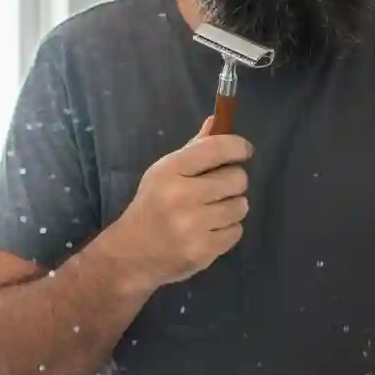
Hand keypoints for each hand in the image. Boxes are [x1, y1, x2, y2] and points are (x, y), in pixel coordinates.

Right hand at [111, 117, 252, 290]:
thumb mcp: (166, 171)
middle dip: (233, 182)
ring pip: (241, 206)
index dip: (238, 146)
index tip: (244, 151)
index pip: (218, 148)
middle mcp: (182, 196)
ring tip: (211, 212)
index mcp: (172, 170)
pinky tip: (207, 230)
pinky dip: (227, 230)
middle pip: (237, 178)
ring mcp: (192, 226)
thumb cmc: (153, 204)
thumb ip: (195, 147)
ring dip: (231, 207)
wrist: (130, 253)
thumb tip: (217, 120)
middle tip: (219, 189)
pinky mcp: (202, 250)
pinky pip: (236, 231)